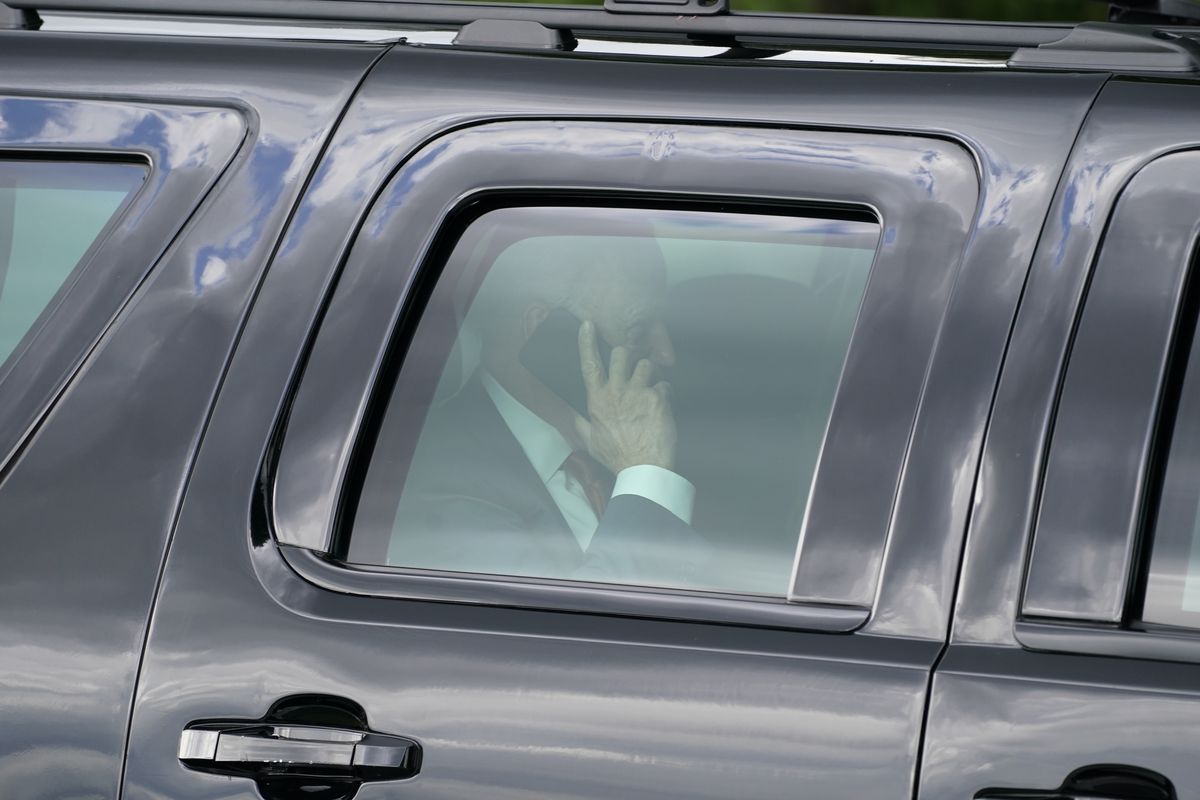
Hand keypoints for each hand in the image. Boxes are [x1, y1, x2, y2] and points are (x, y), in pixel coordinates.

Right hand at [574, 320, 676, 473]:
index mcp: (597, 400)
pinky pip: (664, 385)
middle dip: (627, 356)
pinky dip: (665, 394)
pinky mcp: (658, 399)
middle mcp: (617, 392)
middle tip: (632, 367)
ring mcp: (638, 394)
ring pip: (645, 365)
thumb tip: (571, 414)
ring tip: (650, 388)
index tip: (588, 325)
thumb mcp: (590, 442)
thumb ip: (580, 424)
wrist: (643, 468)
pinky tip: (663, 406)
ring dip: (649, 373)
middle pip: (621, 354)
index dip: (587, 342)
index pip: (589, 364)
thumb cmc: (617, 456)